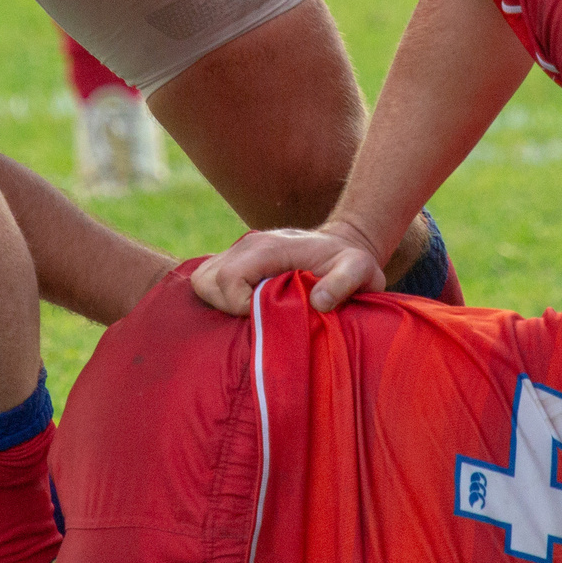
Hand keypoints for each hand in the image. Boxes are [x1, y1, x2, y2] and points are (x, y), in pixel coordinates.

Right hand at [191, 224, 384, 316]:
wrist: (342, 243)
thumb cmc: (349, 260)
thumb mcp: (359, 269)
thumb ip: (343, 282)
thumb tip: (319, 302)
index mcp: (270, 248)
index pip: (229, 278)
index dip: (240, 306)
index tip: (264, 318)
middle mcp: (247, 246)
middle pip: (207, 280)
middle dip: (225, 308)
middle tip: (255, 319)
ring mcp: (238, 251)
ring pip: (202, 280)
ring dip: (219, 303)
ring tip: (248, 315)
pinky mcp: (235, 261)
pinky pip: (208, 280)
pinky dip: (217, 298)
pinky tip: (243, 308)